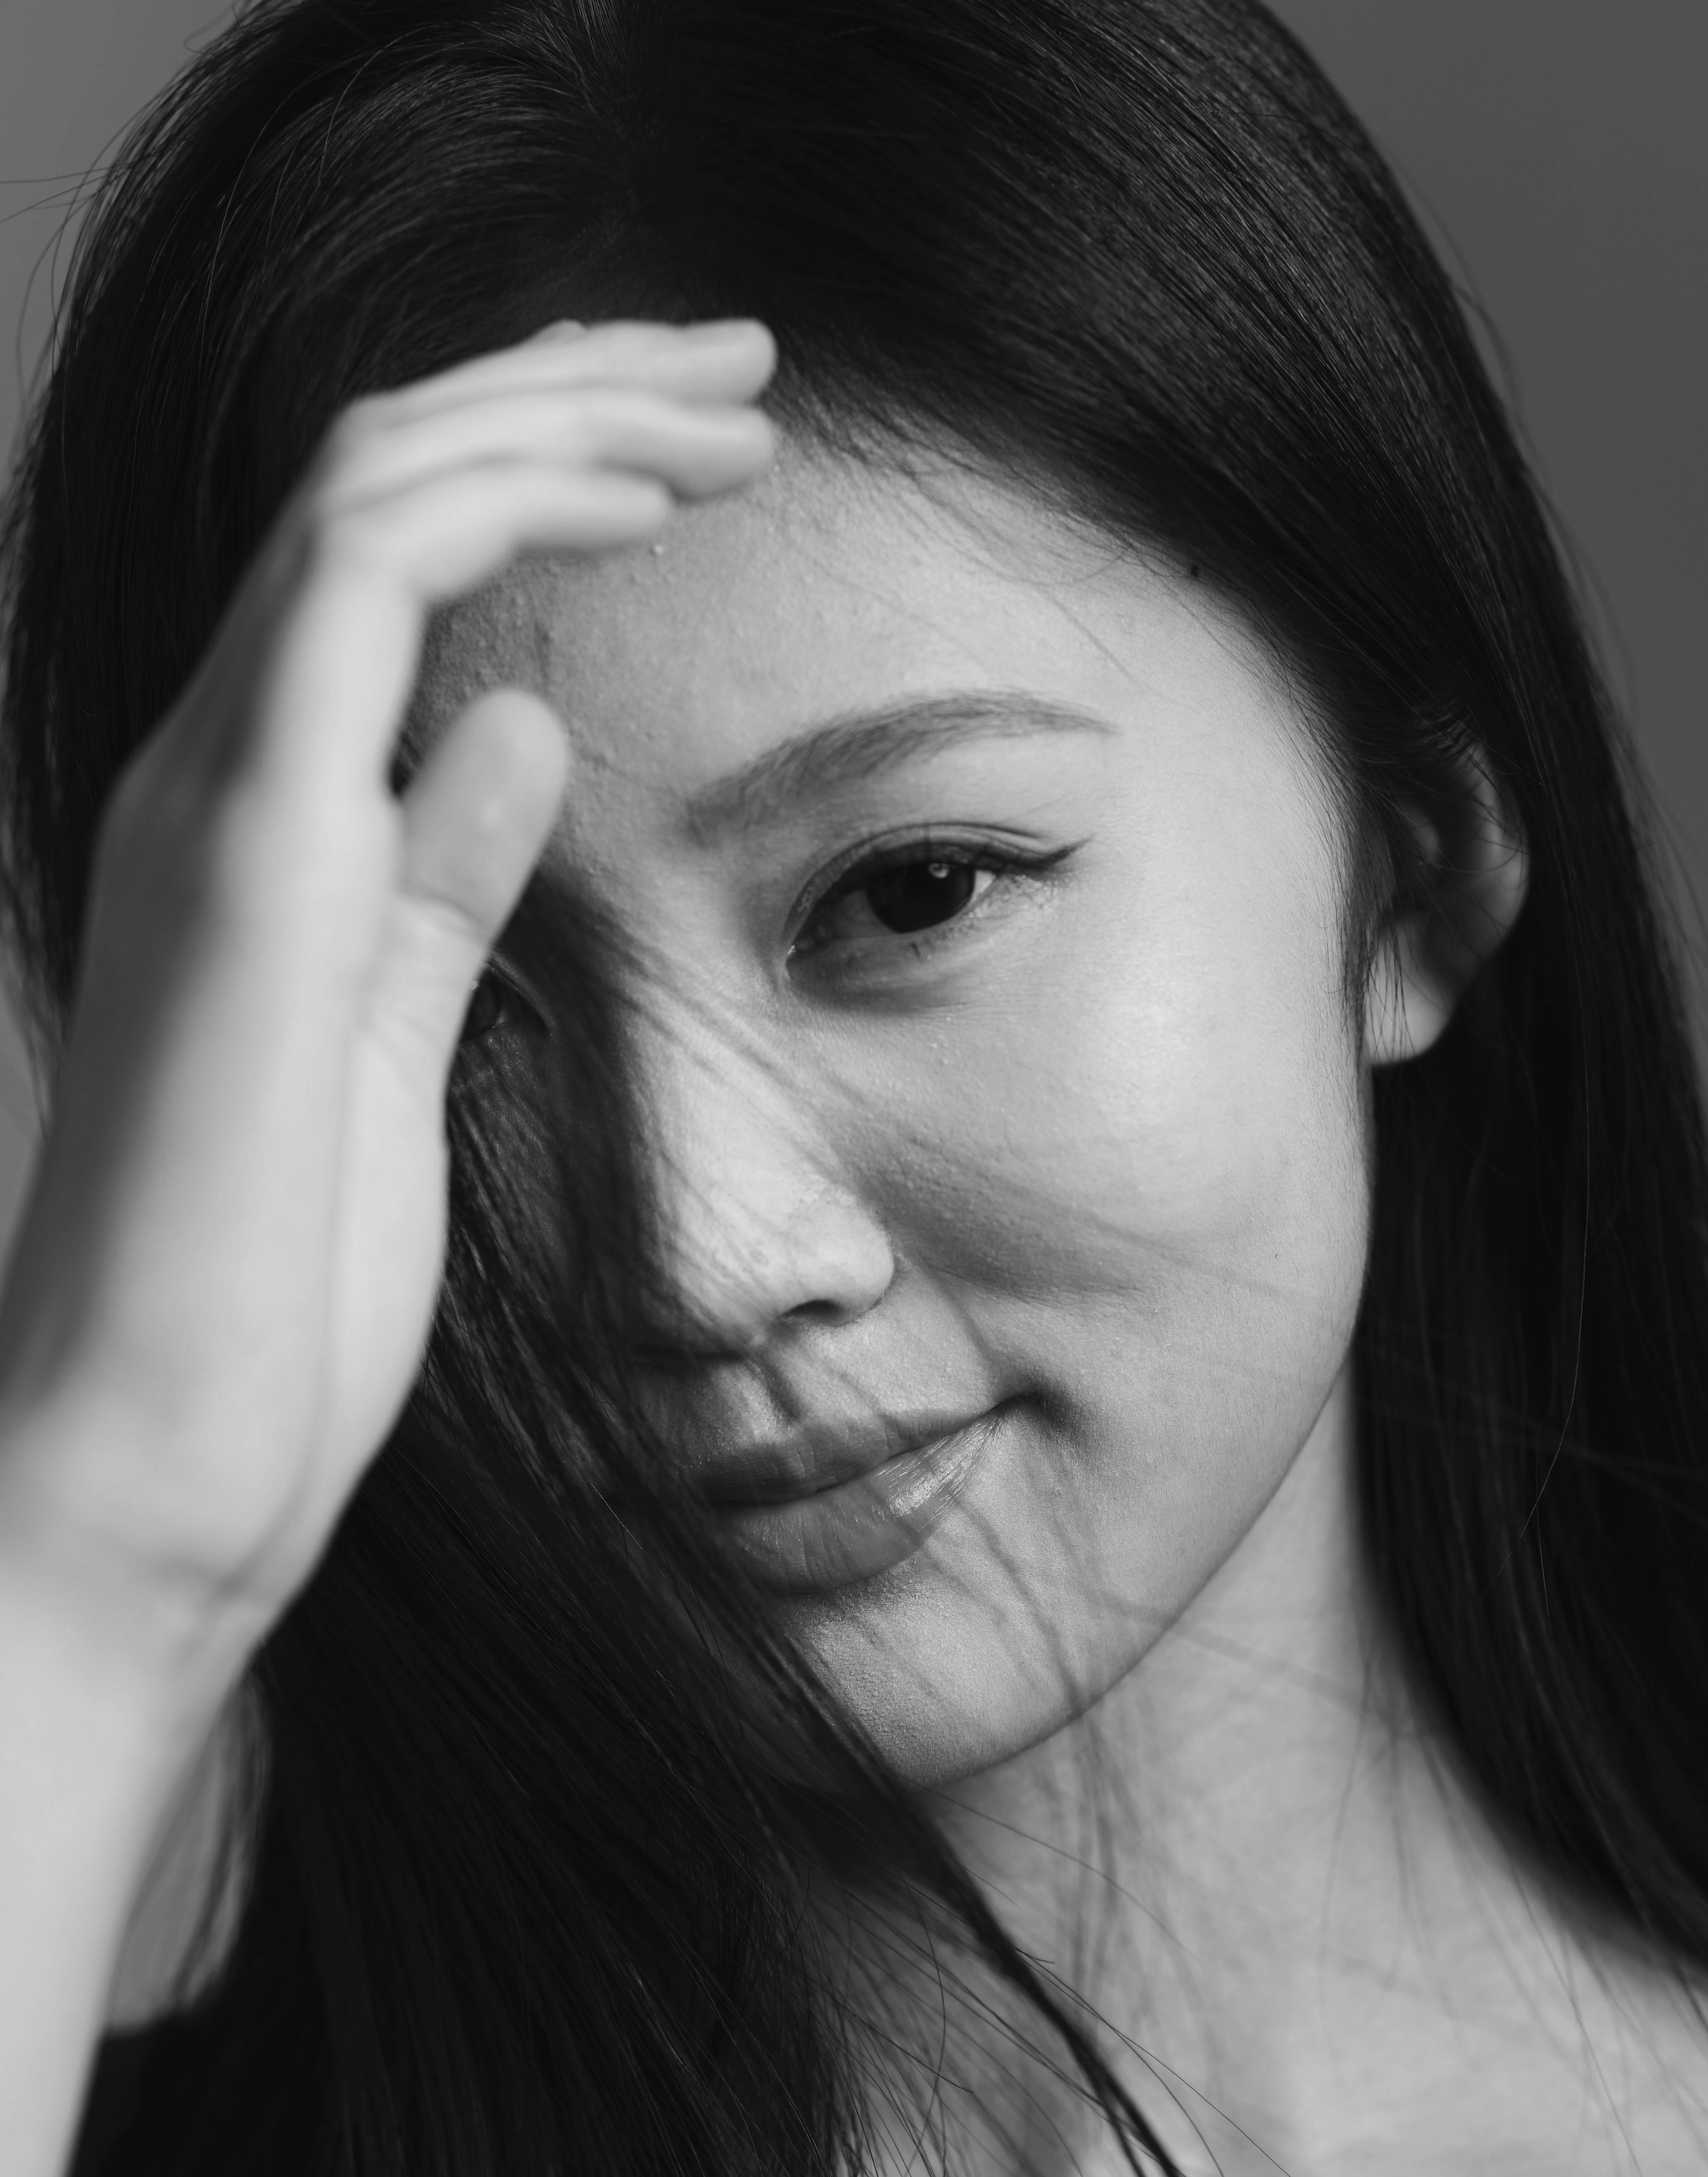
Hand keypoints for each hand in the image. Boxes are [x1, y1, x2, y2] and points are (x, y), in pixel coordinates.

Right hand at [0, 315, 777, 1747]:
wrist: (152, 1468)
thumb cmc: (268, 1303)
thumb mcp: (391, 1054)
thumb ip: (433, 889)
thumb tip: (509, 728)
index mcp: (255, 829)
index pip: (386, 558)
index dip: (544, 466)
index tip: (703, 455)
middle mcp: (213, 779)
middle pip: (382, 476)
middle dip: (570, 390)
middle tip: (745, 367)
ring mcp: (212, 806)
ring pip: (367, 483)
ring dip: (559, 412)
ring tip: (730, 403)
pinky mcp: (247, 863)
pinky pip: (353, 584)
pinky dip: (501, 508)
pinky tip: (643, 505)